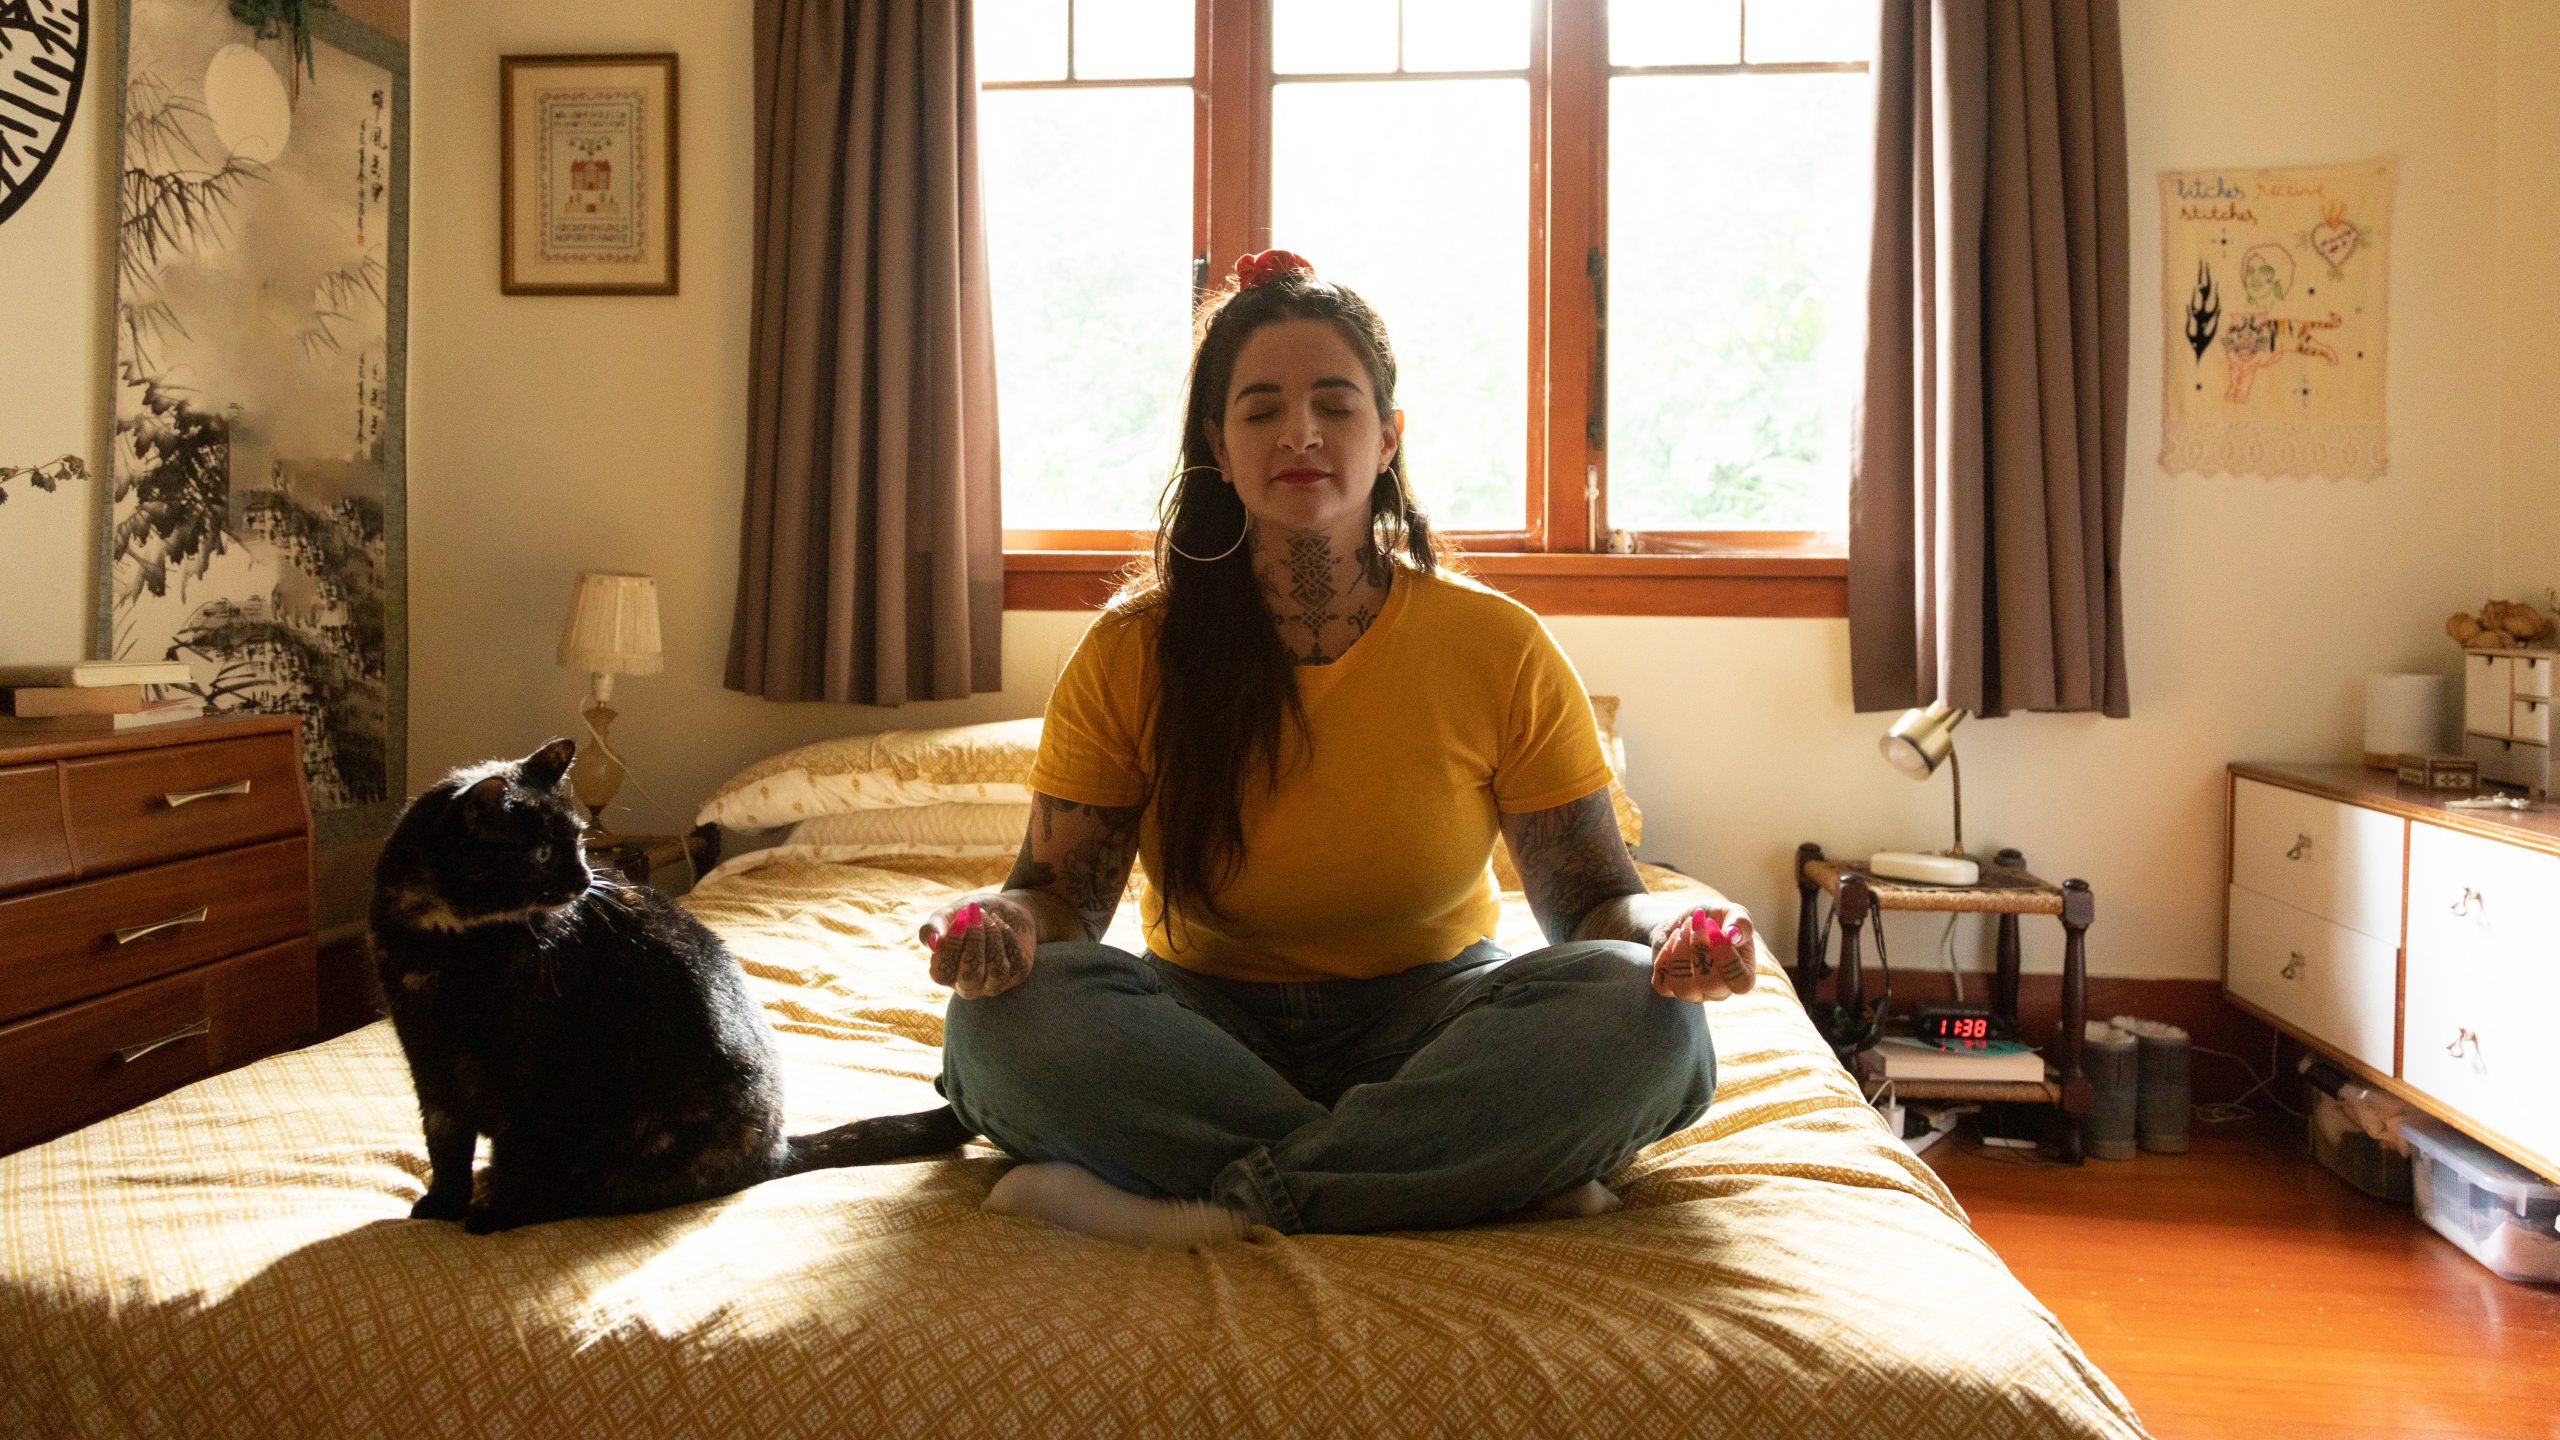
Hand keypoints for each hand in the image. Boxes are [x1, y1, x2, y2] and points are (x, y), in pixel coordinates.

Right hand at [919, 894, 1035, 997]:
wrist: (1004, 907)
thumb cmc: (969, 915)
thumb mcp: (947, 915)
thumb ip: (932, 927)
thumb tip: (933, 943)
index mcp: (946, 974)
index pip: (941, 973)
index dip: (951, 946)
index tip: (960, 917)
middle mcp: (969, 984)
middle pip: (970, 977)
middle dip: (974, 942)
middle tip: (975, 915)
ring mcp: (994, 982)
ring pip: (997, 971)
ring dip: (993, 937)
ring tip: (987, 917)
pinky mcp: (1018, 973)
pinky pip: (1016, 959)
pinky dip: (1007, 935)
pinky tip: (999, 922)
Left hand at [1649, 903, 1756, 1001]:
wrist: (1684, 920)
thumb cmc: (1715, 917)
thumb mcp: (1731, 912)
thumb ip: (1741, 921)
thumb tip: (1734, 935)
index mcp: (1743, 974)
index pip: (1741, 982)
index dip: (1728, 959)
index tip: (1714, 928)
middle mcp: (1720, 989)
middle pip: (1711, 986)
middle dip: (1699, 949)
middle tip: (1695, 922)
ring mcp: (1695, 992)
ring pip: (1684, 988)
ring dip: (1679, 953)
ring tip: (1682, 929)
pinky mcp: (1671, 988)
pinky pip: (1662, 984)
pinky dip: (1664, 958)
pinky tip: (1672, 940)